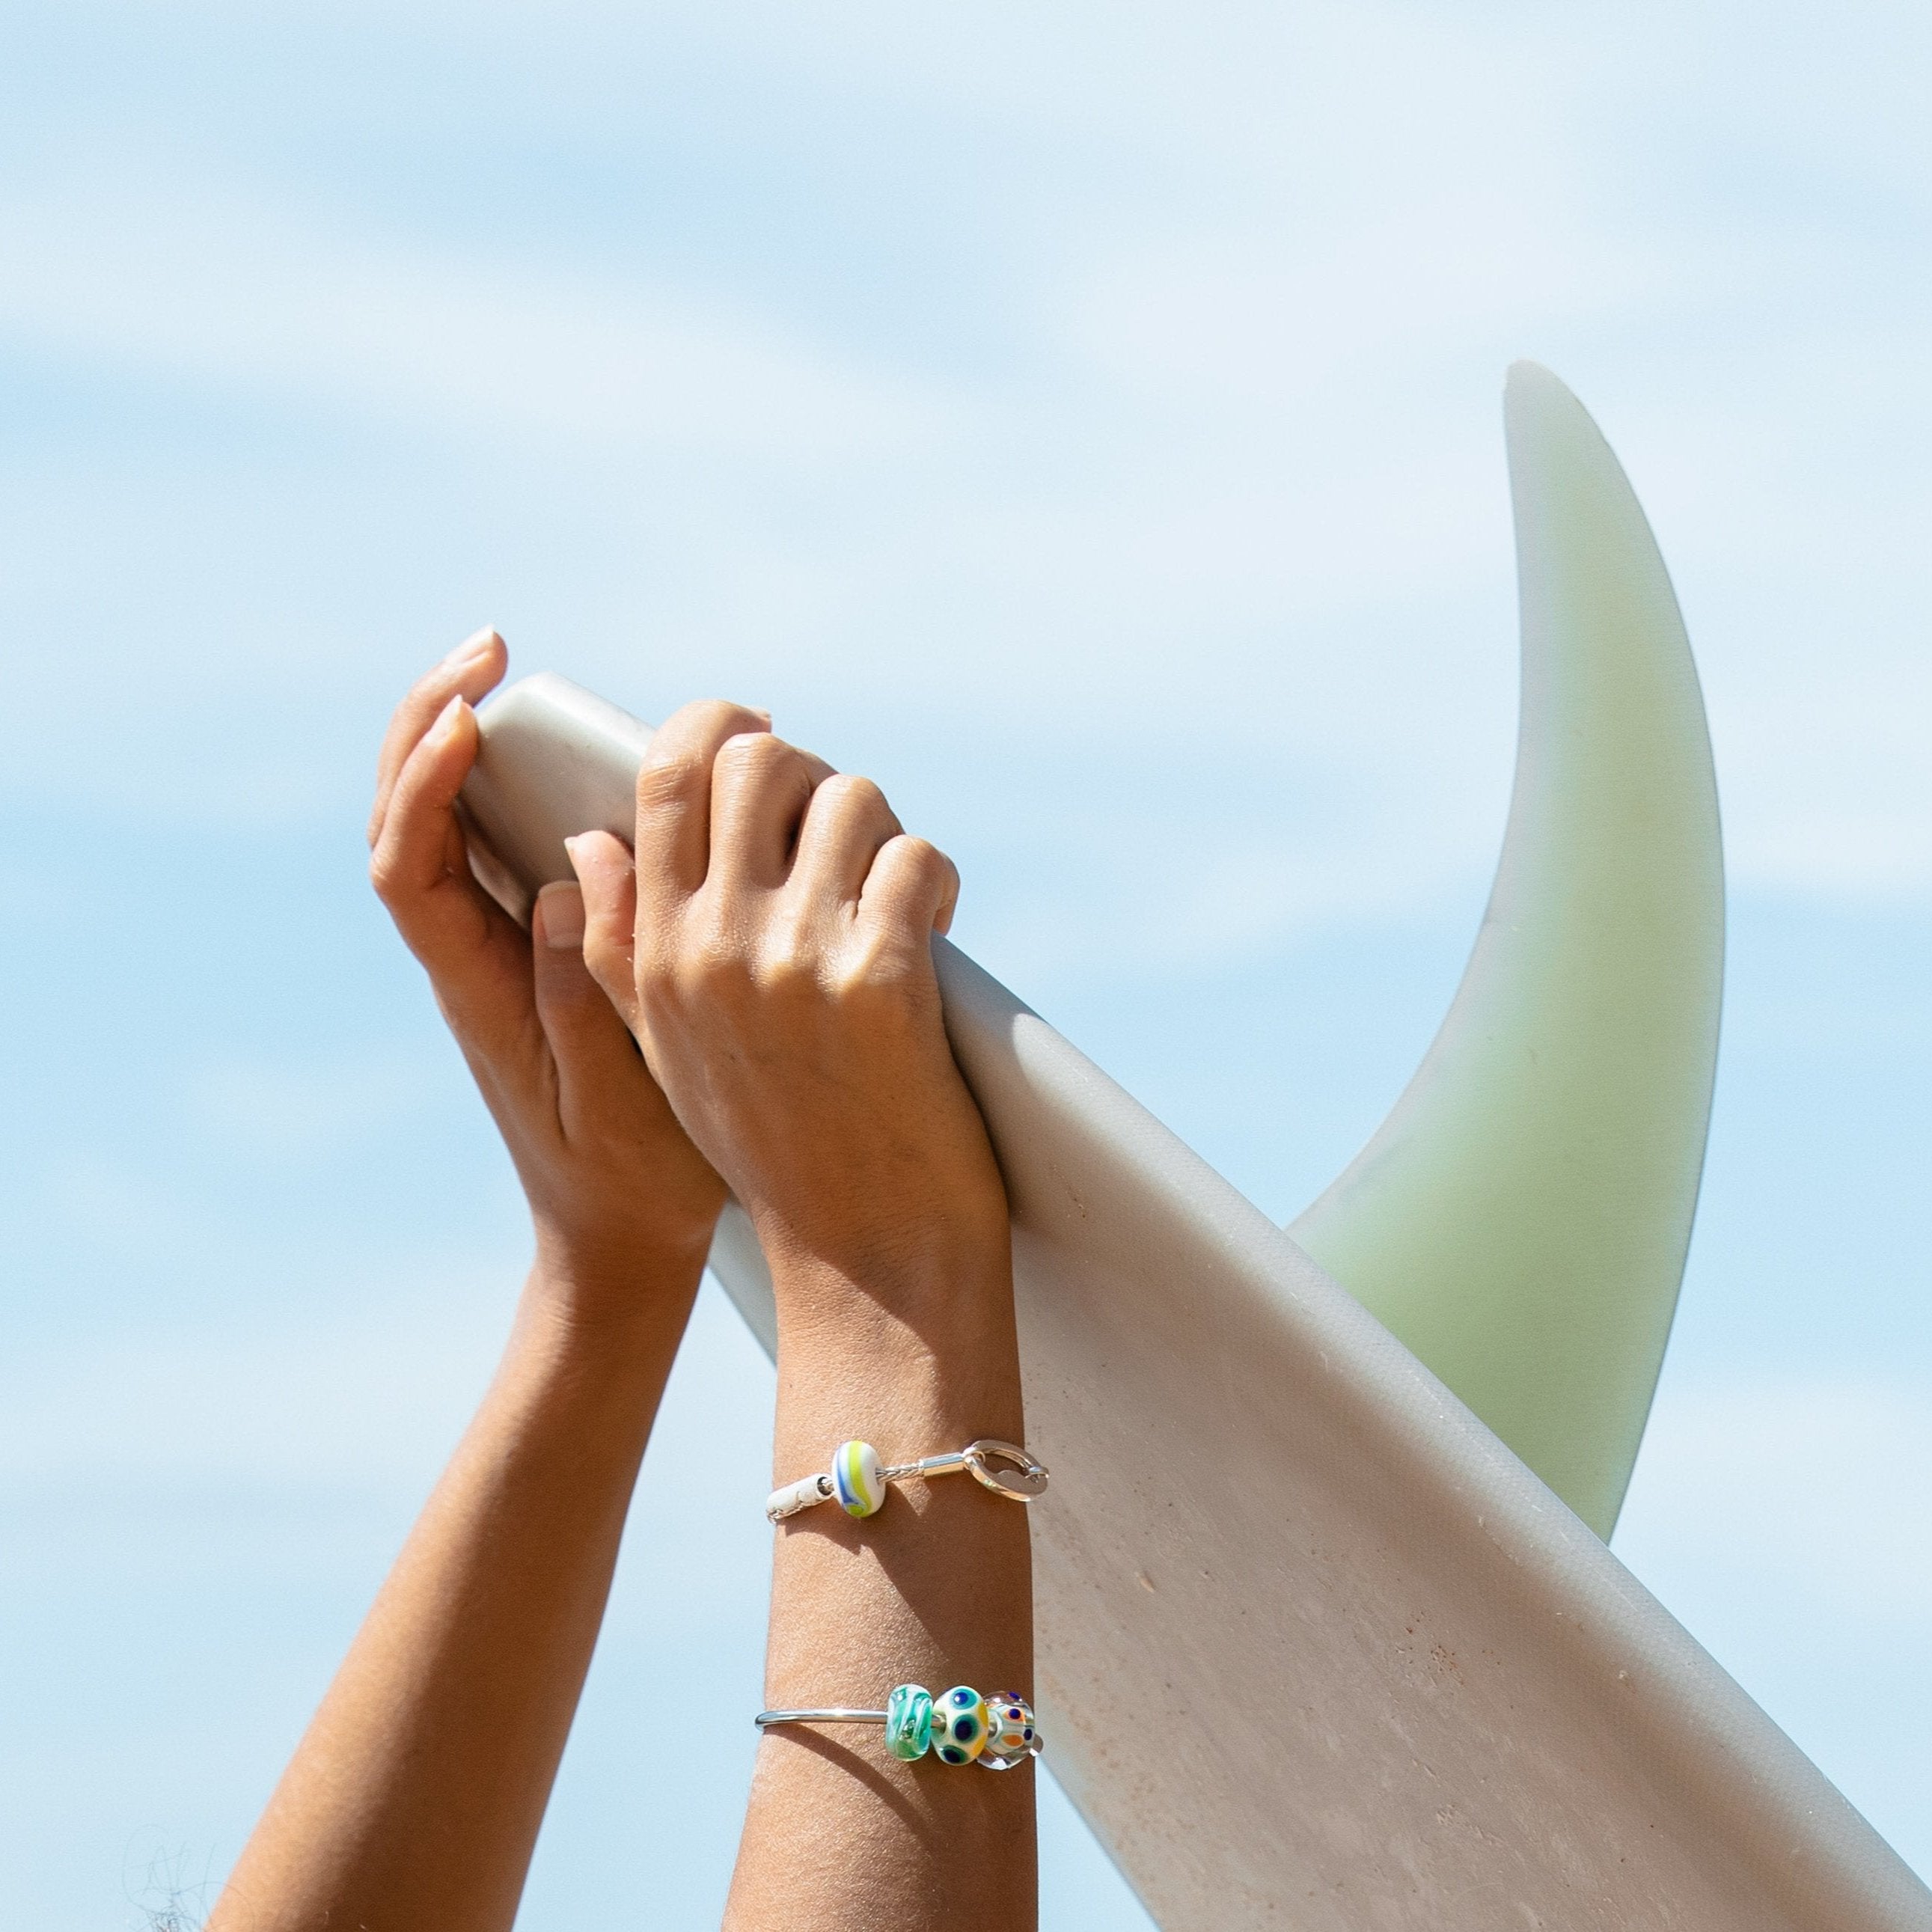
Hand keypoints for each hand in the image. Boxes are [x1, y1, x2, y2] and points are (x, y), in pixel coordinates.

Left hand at [367, 633, 727, 1320]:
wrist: (621, 1238)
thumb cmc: (626, 1181)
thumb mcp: (614, 1100)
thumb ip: (582, 993)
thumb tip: (561, 876)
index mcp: (472, 991)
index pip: (407, 867)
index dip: (420, 784)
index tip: (469, 719)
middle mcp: (471, 956)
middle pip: (405, 820)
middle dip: (428, 722)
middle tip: (489, 648)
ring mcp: (500, 948)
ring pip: (447, 824)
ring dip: (463, 737)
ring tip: (507, 668)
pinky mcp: (539, 948)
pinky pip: (506, 847)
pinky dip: (521, 783)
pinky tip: (569, 748)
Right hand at [568, 702, 1008, 1327]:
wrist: (868, 1260)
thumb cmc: (779, 1150)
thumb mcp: (672, 1052)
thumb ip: (622, 947)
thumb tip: (590, 839)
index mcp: (654, 954)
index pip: (667, 774)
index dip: (719, 726)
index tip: (766, 737)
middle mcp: (712, 948)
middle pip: (760, 760)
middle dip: (817, 777)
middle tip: (848, 833)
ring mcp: (794, 964)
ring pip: (853, 799)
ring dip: (887, 835)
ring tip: (895, 896)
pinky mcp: (881, 983)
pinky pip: (916, 859)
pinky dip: (938, 883)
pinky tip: (936, 933)